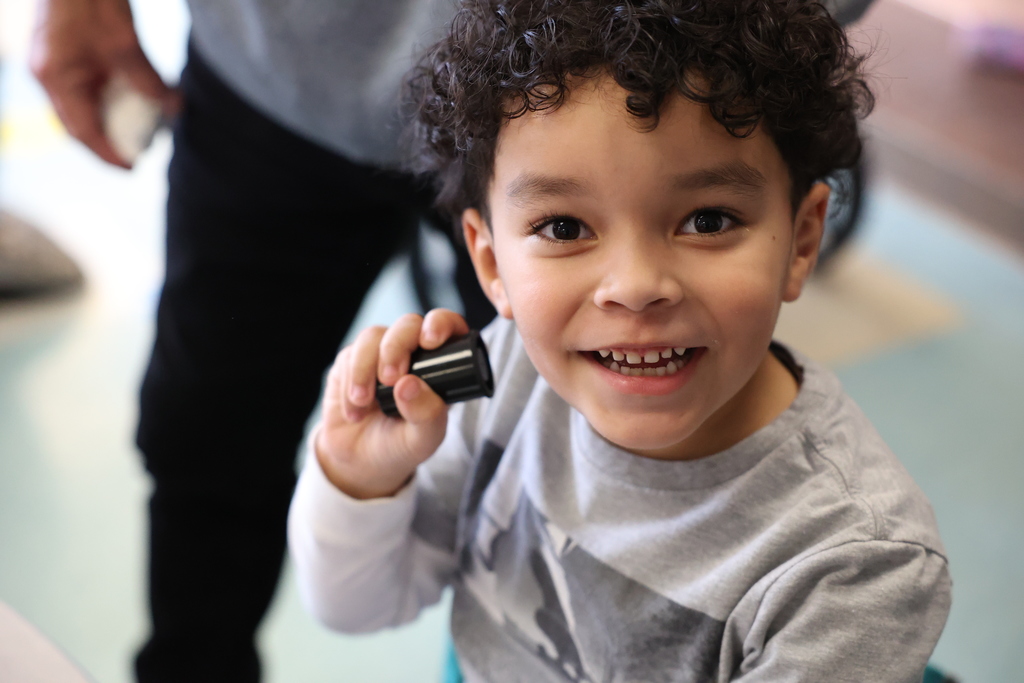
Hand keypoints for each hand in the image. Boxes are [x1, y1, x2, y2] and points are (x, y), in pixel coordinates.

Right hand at [30, 0, 180, 167]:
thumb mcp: (124, 42)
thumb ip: (146, 79)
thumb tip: (172, 109)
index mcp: (56, 77)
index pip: (82, 130)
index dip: (107, 153)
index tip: (131, 168)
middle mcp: (49, 75)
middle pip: (80, 122)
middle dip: (110, 140)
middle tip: (141, 153)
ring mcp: (54, 65)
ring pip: (84, 105)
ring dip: (112, 119)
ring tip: (142, 131)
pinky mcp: (66, 55)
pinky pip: (87, 88)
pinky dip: (110, 99)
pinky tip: (134, 101)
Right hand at [316, 310, 469, 499]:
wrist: (360, 462)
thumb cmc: (402, 446)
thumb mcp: (423, 440)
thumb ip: (426, 415)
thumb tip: (408, 384)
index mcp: (442, 366)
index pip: (449, 327)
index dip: (441, 323)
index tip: (430, 341)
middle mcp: (412, 353)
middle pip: (408, 324)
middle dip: (396, 347)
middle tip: (390, 380)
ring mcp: (380, 354)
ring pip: (374, 335)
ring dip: (366, 368)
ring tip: (365, 402)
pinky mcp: (352, 361)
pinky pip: (349, 355)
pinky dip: (351, 381)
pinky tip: (355, 409)